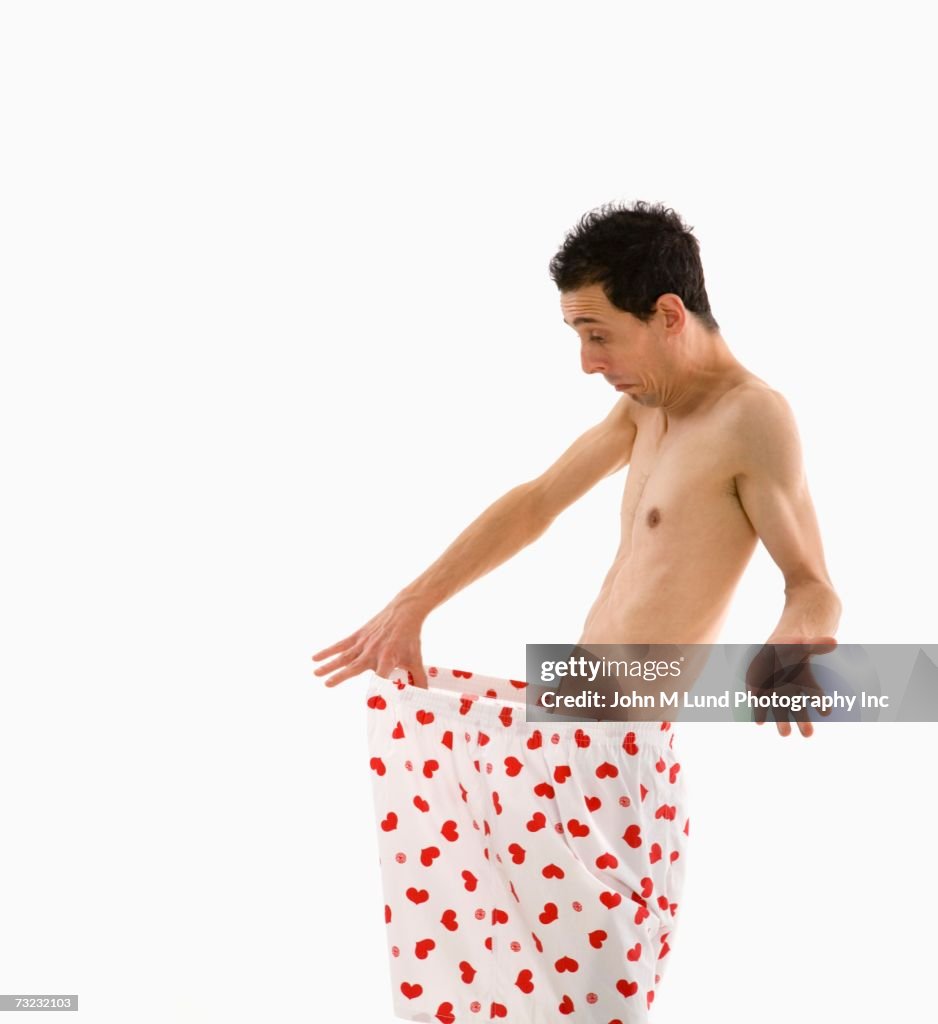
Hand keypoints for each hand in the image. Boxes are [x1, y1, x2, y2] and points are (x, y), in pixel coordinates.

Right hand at [312, 597, 428, 688]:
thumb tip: (424, 696)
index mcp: (388, 659)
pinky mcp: (358, 636)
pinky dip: (328, 650)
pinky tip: (315, 657)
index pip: (380, 679)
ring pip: (344, 655)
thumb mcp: (416, 659)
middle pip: (354, 666)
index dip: (375, 690)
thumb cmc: (410, 638)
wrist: (404, 612)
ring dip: (329, 664)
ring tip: (315, 673)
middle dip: (341, 676)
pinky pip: (341, 644)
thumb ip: (418, 679)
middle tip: (327, 684)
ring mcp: (364, 643)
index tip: (370, 702)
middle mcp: (373, 651)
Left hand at [745, 635, 837, 737]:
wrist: (776, 648)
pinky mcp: (760, 693)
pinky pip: (760, 704)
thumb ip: (816, 644)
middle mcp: (793, 693)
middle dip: (803, 722)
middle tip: (808, 735)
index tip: (826, 712)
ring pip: (780, 711)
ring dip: (782, 722)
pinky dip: (759, 712)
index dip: (820, 703)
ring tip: (786, 734)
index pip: (816, 695)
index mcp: (806, 683)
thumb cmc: (794, 647)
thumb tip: (834, 641)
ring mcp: (776, 694)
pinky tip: (759, 722)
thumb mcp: (804, 643)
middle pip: (799, 710)